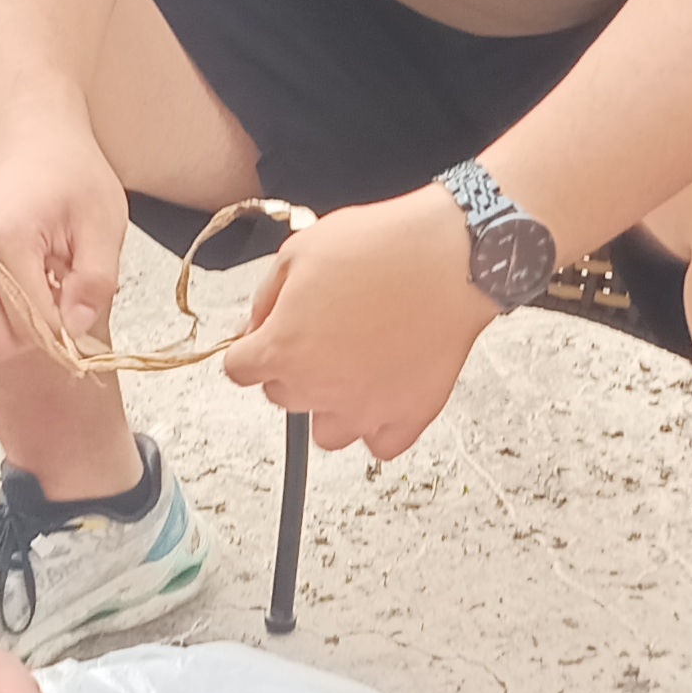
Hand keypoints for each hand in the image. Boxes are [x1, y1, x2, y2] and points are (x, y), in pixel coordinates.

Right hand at [0, 129, 128, 371]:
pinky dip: (12, 310)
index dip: (69, 327)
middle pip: (2, 342)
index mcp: (4, 240)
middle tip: (67, 291)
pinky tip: (31, 275)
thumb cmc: (68, 170)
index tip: (87, 303)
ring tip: (48, 276)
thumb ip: (95, 281)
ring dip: (26, 321)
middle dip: (42, 331)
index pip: (35, 324)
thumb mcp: (102, 222)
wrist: (30, 136)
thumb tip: (77, 331)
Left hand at [217, 187, 492, 459]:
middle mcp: (316, 389)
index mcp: (282, 349)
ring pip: (326, 432)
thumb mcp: (300, 250)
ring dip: (331, 405)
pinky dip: (379, 425)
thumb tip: (254, 327)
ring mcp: (364, 410)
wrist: (452, 257)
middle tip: (324, 333)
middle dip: (293, 368)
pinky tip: (385, 391)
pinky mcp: (407, 418)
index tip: (268, 337)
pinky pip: (380, 445)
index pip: (239, 370)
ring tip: (354, 368)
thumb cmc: (381, 247)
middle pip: (282, 396)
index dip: (252, 347)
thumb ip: (266, 297)